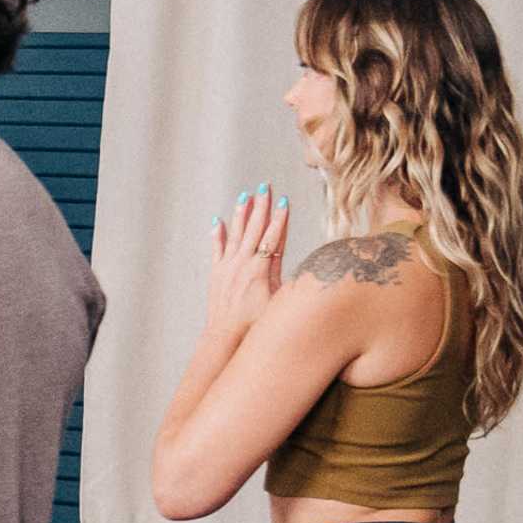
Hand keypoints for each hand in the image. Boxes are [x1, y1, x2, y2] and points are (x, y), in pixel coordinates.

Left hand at [205, 184, 288, 335]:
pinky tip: (218, 221)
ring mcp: (227, 267)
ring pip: (235, 234)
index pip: (272, 237)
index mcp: (260, 269)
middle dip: (260, 207)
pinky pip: (217, 249)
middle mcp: (242, 264)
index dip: (279, 218)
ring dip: (241, 214)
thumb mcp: (278, 301)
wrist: (225, 335)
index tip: (283, 200)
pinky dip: (218, 234)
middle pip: (254, 229)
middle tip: (264, 187)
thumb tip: (306, 270)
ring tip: (245, 196)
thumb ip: (288, 281)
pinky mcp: (216, 273)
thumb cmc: (255, 323)